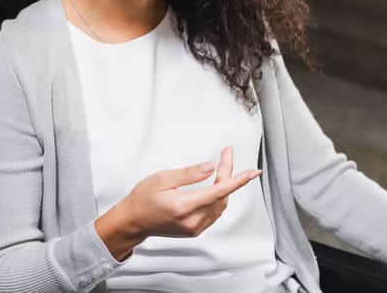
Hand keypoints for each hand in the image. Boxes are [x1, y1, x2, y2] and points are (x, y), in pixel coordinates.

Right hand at [97, 147, 260, 259]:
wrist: (133, 221)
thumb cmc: (143, 198)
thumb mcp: (162, 178)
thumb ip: (189, 174)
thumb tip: (211, 167)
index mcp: (184, 206)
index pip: (218, 191)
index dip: (237, 180)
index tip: (252, 172)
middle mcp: (193, 220)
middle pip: (221, 196)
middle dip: (228, 175)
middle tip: (227, 156)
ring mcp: (195, 227)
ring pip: (220, 205)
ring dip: (225, 186)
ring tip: (224, 167)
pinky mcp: (195, 230)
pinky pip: (214, 212)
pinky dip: (219, 197)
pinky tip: (217, 186)